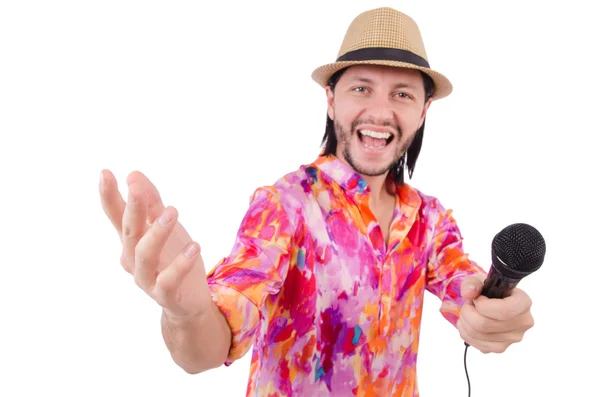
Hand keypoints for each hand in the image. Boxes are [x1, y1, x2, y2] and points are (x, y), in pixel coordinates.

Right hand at [99, 169, 211, 320]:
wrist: (189, 300)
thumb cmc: (173, 258)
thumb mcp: (166, 226)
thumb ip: (151, 203)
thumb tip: (133, 175)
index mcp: (132, 240)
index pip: (117, 216)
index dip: (109, 196)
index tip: (105, 173)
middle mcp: (133, 259)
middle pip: (129, 232)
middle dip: (131, 210)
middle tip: (136, 189)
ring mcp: (147, 278)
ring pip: (144, 255)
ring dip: (157, 232)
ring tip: (172, 212)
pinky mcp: (165, 295)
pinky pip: (168, 281)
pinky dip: (180, 264)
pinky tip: (194, 247)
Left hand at [457, 275, 533, 352]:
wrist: (491, 304)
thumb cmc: (488, 292)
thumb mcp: (480, 281)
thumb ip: (472, 283)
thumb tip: (468, 293)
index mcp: (523, 303)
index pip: (503, 311)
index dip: (482, 305)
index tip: (477, 299)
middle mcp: (523, 323)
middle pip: (485, 324)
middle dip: (467, 312)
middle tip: (468, 305)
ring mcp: (513, 338)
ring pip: (478, 335)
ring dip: (464, 322)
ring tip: (467, 314)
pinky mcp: (501, 348)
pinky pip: (476, 344)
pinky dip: (466, 333)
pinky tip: (468, 324)